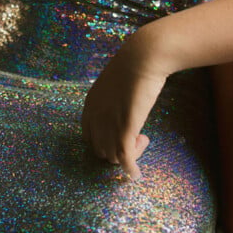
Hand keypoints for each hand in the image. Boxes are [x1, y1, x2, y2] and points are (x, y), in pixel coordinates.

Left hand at [81, 37, 167, 179]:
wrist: (142, 57)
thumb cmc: (133, 66)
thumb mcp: (114, 84)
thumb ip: (112, 99)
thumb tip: (121, 107)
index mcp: (90, 105)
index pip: (89, 137)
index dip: (105, 140)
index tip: (122, 134)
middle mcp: (95, 117)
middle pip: (99, 149)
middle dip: (116, 149)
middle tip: (137, 137)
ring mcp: (108, 123)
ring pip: (111, 156)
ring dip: (127, 156)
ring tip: (143, 139)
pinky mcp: (125, 128)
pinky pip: (124, 159)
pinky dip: (129, 170)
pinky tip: (136, 174)